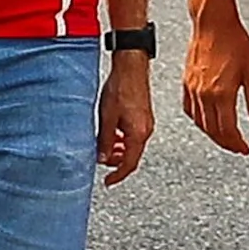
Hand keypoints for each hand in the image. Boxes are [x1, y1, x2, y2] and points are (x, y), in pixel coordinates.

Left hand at [96, 51, 154, 183]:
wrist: (131, 67)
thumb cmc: (120, 88)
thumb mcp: (107, 118)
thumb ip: (105, 141)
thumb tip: (102, 159)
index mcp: (138, 134)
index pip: (129, 164)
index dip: (117, 175)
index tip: (108, 181)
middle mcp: (146, 131)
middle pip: (132, 156)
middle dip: (117, 162)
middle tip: (102, 159)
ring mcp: (146, 123)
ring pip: (132, 146)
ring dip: (119, 150)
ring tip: (105, 146)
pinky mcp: (144, 116)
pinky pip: (134, 136)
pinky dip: (123, 140)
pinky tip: (113, 133)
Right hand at [181, 15, 248, 154]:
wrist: (213, 22)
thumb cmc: (234, 41)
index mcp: (222, 94)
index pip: (228, 130)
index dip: (237, 144)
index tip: (245, 149)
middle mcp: (204, 95)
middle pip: (213, 131)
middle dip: (226, 143)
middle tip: (237, 147)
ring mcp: (192, 89)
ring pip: (200, 123)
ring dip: (213, 134)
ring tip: (225, 137)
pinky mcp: (186, 82)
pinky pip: (189, 110)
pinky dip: (198, 120)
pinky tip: (206, 120)